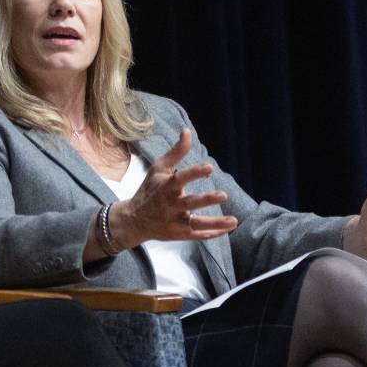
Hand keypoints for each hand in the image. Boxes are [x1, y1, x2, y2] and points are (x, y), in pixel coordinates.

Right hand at [107, 128, 237, 246]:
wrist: (133, 220)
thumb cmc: (149, 190)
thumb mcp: (158, 168)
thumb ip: (176, 152)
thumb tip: (187, 131)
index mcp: (166, 187)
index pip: (180, 179)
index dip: (194, 173)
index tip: (209, 167)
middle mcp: (170, 205)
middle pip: (189, 203)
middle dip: (206, 200)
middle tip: (223, 195)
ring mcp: (175, 222)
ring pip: (196, 224)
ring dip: (215, 223)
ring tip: (233, 221)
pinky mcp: (178, 234)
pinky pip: (197, 235)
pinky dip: (212, 234)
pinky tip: (227, 229)